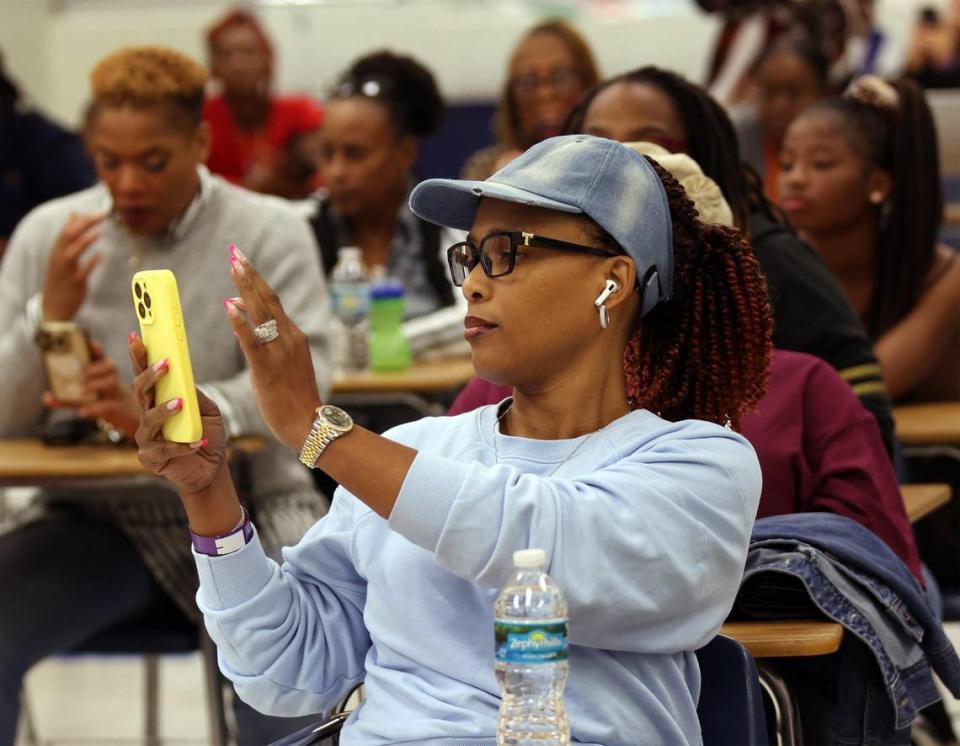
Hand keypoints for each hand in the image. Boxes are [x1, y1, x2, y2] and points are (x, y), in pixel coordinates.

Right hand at [41, 212, 104, 320]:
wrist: (53, 306)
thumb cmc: (61, 277)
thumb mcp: (61, 254)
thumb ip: (69, 236)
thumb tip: (75, 214)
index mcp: (57, 250)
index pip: (67, 229)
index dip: (82, 219)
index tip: (98, 211)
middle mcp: (59, 258)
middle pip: (68, 236)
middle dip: (84, 224)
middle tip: (101, 215)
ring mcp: (65, 271)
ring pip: (71, 252)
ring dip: (84, 241)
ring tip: (98, 231)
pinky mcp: (74, 283)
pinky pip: (81, 272)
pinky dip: (90, 263)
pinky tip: (100, 255)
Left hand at [42, 341, 139, 436]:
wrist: (131, 420)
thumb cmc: (106, 404)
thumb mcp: (87, 400)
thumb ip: (67, 399)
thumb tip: (45, 397)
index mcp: (106, 375)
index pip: (102, 358)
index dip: (97, 350)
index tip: (91, 342)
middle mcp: (114, 381)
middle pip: (110, 366)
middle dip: (94, 367)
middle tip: (79, 373)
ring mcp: (118, 395)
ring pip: (112, 382)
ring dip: (96, 384)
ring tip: (81, 390)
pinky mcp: (119, 410)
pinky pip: (108, 406)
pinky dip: (94, 408)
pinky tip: (81, 412)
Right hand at [129, 334, 225, 495]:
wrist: (211, 468)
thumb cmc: (207, 435)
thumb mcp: (207, 410)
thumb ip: (195, 394)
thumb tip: (184, 376)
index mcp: (158, 400)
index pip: (145, 374)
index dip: (139, 356)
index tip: (137, 336)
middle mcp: (147, 415)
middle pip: (139, 391)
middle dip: (150, 375)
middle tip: (165, 363)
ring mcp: (147, 437)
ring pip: (148, 418)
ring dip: (164, 410)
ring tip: (180, 403)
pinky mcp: (152, 457)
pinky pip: (164, 448)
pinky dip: (183, 445)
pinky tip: (198, 443)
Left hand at [225, 245, 321, 449]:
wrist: (309, 424)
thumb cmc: (294, 398)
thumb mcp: (282, 363)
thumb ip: (262, 337)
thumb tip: (236, 308)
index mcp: (295, 336)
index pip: (273, 302)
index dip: (256, 280)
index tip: (242, 261)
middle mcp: (290, 338)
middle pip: (268, 300)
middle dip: (250, 275)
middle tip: (236, 253)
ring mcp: (280, 353)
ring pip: (262, 314)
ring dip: (246, 289)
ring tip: (233, 267)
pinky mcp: (268, 369)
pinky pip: (252, 342)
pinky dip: (241, 323)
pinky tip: (229, 307)